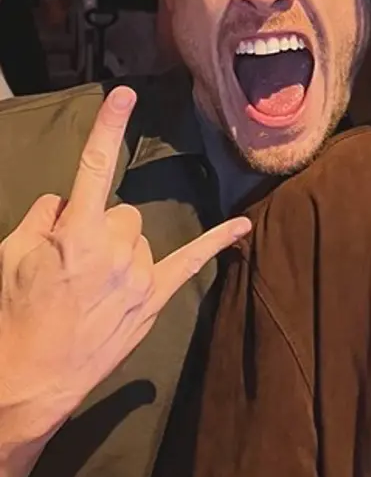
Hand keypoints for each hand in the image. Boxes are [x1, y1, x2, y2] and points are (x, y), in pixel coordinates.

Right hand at [0, 85, 251, 437]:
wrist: (29, 380)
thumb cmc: (14, 317)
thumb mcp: (10, 257)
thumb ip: (40, 219)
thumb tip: (63, 202)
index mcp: (75, 234)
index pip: (92, 169)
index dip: (107, 129)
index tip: (125, 96)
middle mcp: (114, 250)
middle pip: (120, 213)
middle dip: (99, 227)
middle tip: (73, 262)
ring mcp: (139, 276)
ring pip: (140, 236)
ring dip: (121, 248)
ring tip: (92, 286)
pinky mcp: (153, 301)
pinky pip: (191, 263)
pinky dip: (217, 243)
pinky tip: (241, 227)